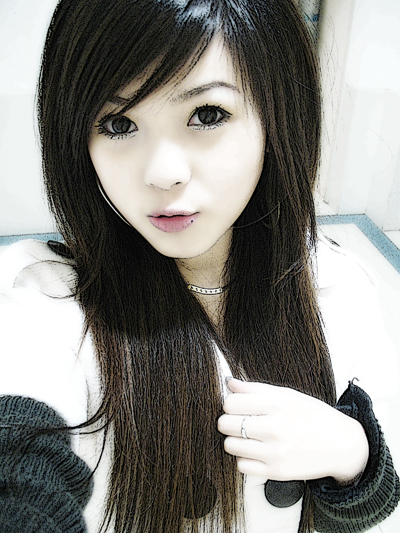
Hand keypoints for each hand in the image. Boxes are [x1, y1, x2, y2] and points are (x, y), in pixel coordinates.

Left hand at [217, 378, 368, 483]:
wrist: (342, 445)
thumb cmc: (313, 417)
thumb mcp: (288, 395)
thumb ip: (255, 389)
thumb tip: (229, 384)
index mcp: (276, 404)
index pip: (231, 403)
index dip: (230, 404)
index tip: (237, 407)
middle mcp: (274, 427)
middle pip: (225, 424)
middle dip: (228, 422)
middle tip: (239, 422)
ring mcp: (275, 451)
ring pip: (230, 445)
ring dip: (234, 441)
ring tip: (248, 437)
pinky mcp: (276, 472)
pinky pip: (242, 465)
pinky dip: (244, 459)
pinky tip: (256, 452)